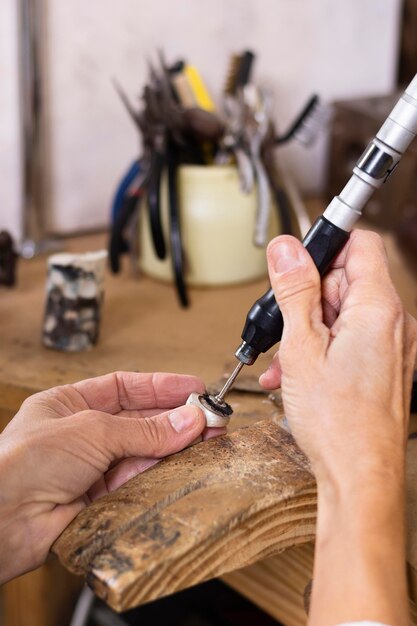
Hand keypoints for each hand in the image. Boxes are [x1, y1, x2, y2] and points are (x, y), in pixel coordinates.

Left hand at [0, 371, 222, 582]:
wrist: (3, 519)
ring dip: (176, 443)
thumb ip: (144, 429)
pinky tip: (186, 460)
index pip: (123, 388)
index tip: (193, 387)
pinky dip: (164, 470)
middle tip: (209, 414)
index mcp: (69, 405)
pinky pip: (141, 480)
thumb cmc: (24, 462)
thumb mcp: (91, 430)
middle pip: (139, 420)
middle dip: (175, 416)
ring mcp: (92, 467)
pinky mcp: (102, 498)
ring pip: (144, 450)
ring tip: (208, 434)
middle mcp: (82, 434)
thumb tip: (187, 419)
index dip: (160, 386)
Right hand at [259, 230, 416, 624]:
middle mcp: (394, 324)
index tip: (296, 265)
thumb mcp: (302, 346)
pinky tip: (298, 373)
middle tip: (286, 326)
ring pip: (343, 315)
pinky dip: (323, 349)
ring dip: (309, 330)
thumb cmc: (339, 423)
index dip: (325, 248)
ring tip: (286, 360)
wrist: (361, 476)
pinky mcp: (384, 368)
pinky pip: (351, 341)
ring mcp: (392, 348)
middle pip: (346, 281)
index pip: (359, 244)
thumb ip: (294, 291)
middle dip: (308, 299)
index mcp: (378, 309)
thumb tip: (287, 249)